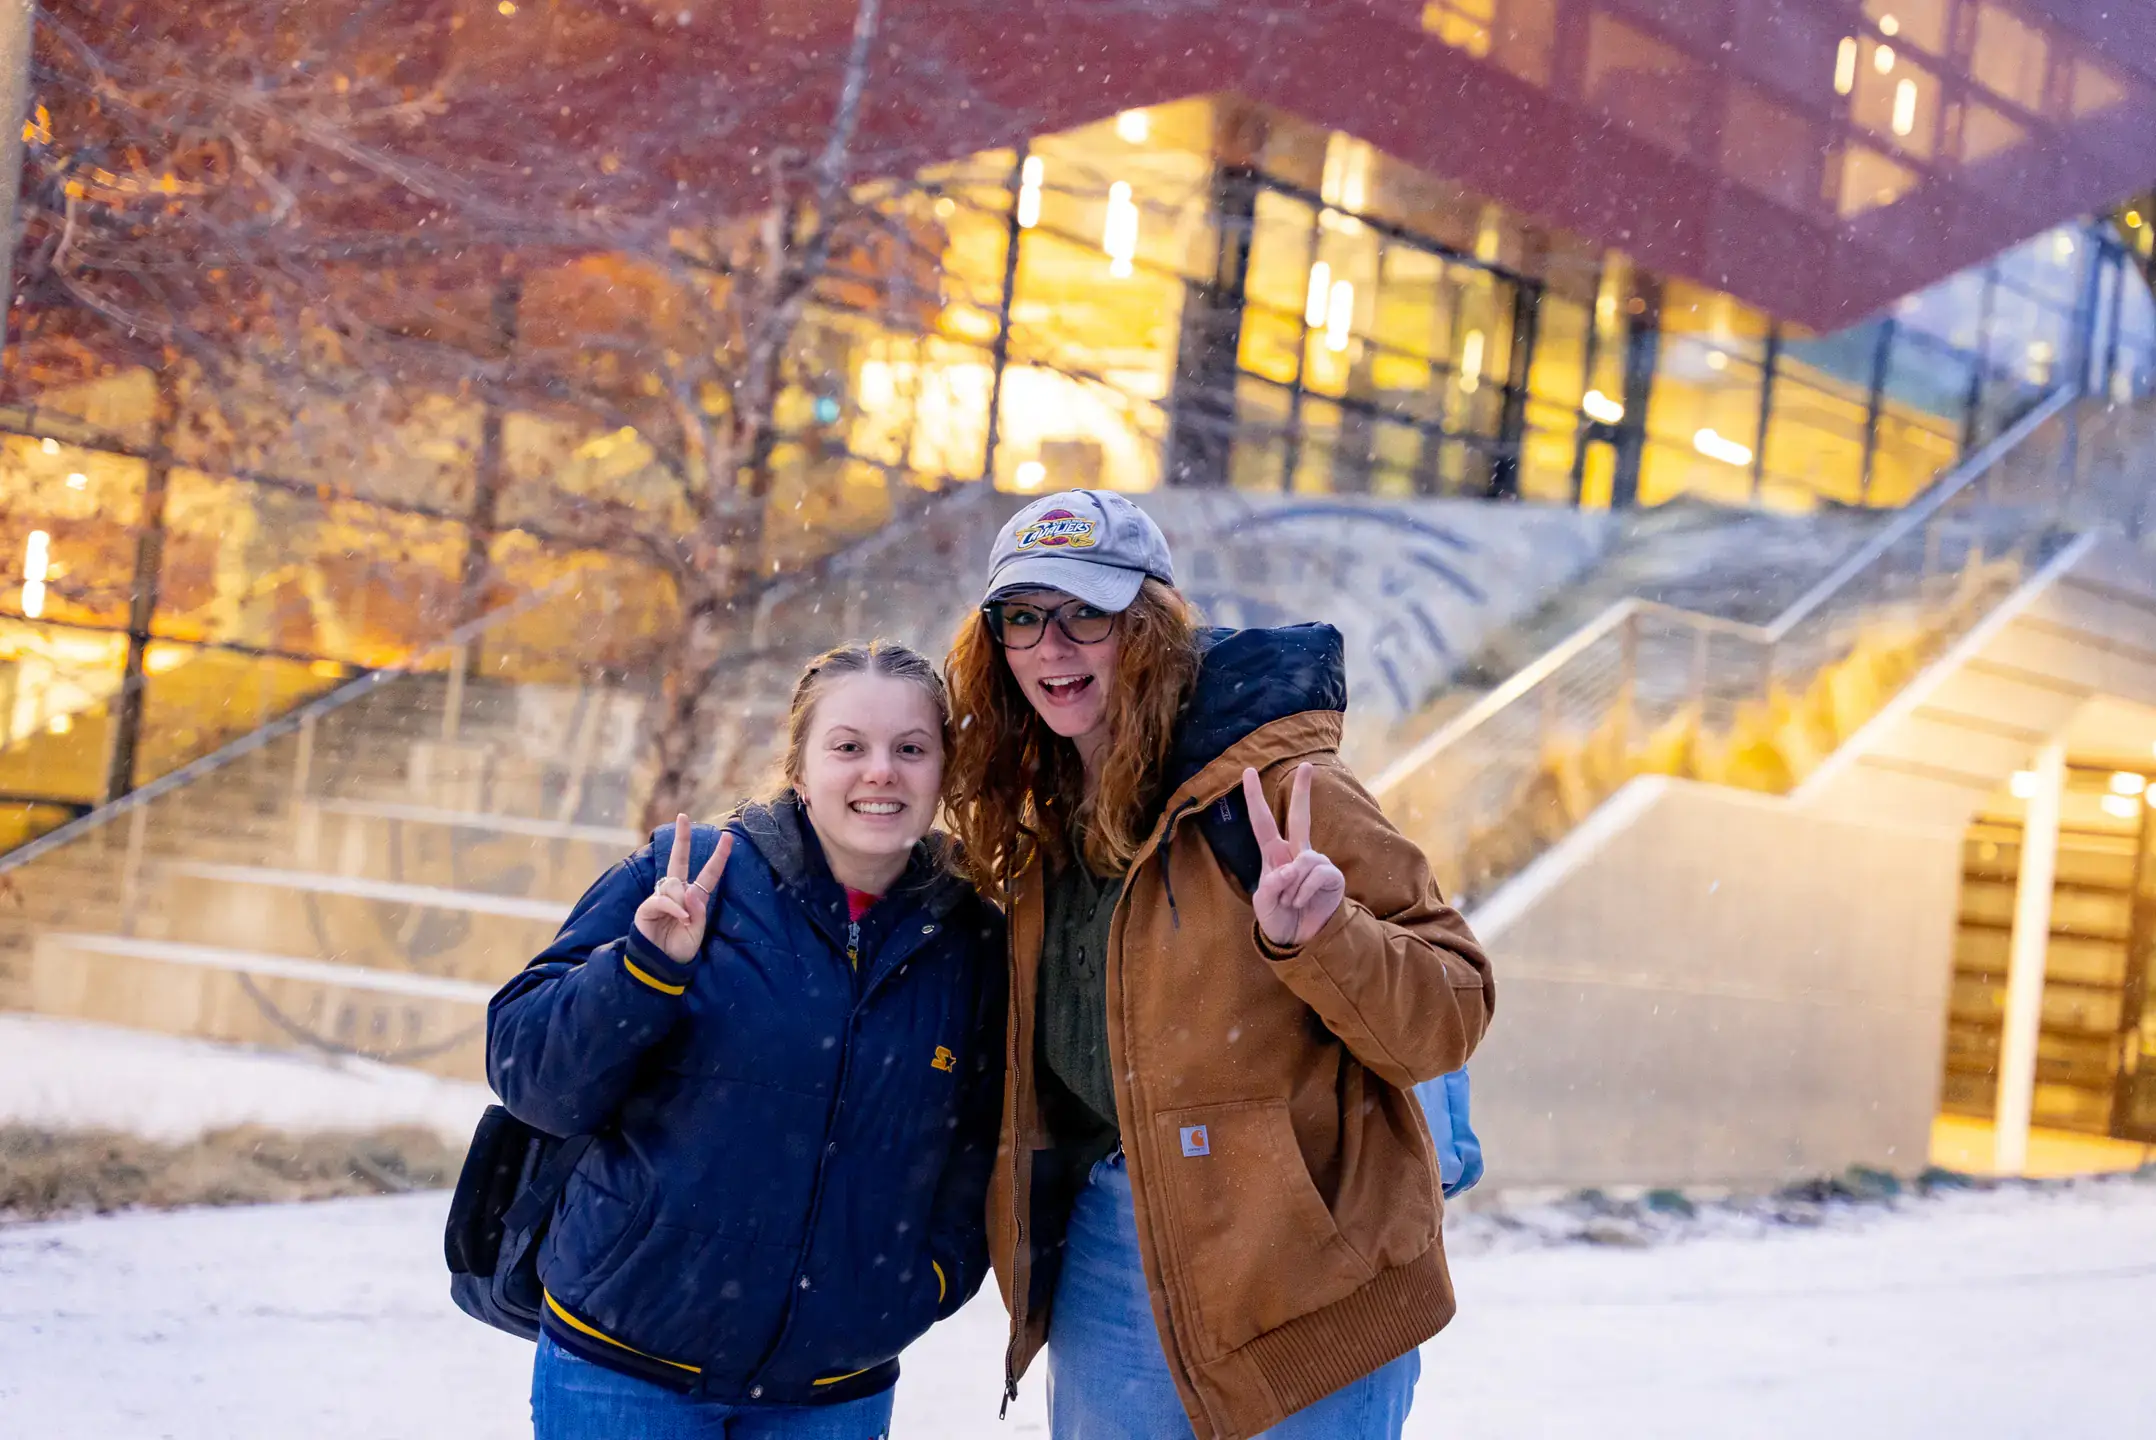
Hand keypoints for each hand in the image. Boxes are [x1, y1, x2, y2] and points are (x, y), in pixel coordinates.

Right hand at [633, 815, 732, 963]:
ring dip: (682, 904)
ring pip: (675, 886)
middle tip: (683, 817)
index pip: (707, 874)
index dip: (718, 857)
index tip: (727, 838)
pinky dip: (673, 908)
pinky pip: (663, 900)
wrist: (661, 965)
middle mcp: (676, 893)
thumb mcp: (697, 932)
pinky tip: (678, 919)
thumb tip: (690, 890)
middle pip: (678, 861)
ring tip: (682, 923)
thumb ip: (698, 913)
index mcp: (692, 898)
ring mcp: (660, 898)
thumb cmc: (680, 949)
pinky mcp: (648, 907)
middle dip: (682, 839)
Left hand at [1242, 763, 1347, 949]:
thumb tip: (1289, 869)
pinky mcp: (1332, 876)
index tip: (1247, 772)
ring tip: (1292, 903)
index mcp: (1275, 856)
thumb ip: (1271, 886)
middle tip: (1307, 765)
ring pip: (1303, 861)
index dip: (1254, 798)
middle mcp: (1297, 854)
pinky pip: (1316, 875)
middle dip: (1304, 791)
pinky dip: (1304, 893)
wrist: (1301, 941)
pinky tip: (1304, 904)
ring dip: (1293, 888)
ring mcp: (1316, 863)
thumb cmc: (1280, 920)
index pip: (1263, 823)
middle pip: (1300, 817)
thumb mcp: (1264, 905)